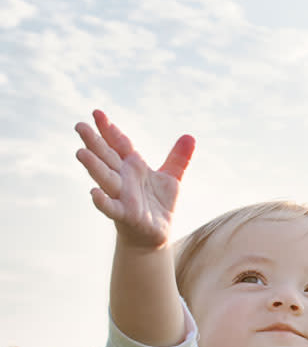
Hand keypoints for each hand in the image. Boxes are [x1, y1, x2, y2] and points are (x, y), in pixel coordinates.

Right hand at [76, 109, 194, 248]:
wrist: (155, 234)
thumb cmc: (158, 204)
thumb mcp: (171, 179)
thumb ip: (178, 158)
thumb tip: (190, 136)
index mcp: (133, 167)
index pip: (119, 144)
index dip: (109, 129)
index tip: (96, 112)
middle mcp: (124, 178)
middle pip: (106, 157)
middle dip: (94, 142)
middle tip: (79, 125)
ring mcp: (122, 196)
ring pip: (105, 179)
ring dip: (93, 167)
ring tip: (81, 152)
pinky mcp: (125, 215)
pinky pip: (111, 207)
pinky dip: (102, 201)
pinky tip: (93, 193)